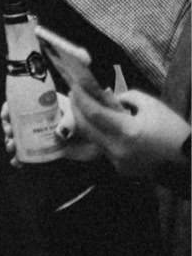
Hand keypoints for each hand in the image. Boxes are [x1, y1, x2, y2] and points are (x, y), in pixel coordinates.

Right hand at [0, 97, 100, 166]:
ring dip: (11, 142)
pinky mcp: (45, 150)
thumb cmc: (92, 123)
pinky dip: (20, 159)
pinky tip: (17, 163)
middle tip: (9, 134)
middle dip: (8, 127)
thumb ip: (70, 123)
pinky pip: (29, 153)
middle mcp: (41, 119)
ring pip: (20, 137)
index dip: (10, 108)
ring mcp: (42, 134)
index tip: (6, 116)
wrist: (103, 141)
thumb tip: (58, 133)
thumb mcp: (80, 118)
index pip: (22, 102)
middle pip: (16, 120)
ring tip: (12, 148)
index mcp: (46, 106)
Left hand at [68, 86, 190, 177]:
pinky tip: (102, 125)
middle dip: (77, 109)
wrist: (189, 162)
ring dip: (87, 122)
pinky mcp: (120, 169)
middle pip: (86, 127)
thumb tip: (108, 97)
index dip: (81, 99)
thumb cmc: (174, 131)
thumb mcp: (153, 106)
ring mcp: (117, 162)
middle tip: (75, 94)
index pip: (94, 113)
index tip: (74, 86)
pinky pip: (104, 148)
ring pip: (93, 139)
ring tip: (85, 107)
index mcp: (128, 131)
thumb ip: (128, 97)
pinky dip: (101, 135)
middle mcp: (118, 148)